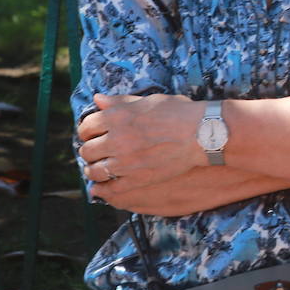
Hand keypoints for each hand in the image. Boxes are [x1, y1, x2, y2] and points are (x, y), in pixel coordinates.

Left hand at [78, 93, 202, 198]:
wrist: (202, 134)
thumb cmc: (179, 113)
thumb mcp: (148, 101)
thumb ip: (120, 101)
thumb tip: (98, 99)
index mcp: (118, 117)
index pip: (87, 126)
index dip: (88, 131)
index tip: (94, 134)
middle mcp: (117, 139)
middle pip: (87, 150)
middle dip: (90, 151)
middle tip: (98, 152)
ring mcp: (126, 161)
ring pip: (95, 171)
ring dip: (93, 170)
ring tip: (99, 169)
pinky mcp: (138, 178)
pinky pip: (111, 188)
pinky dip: (103, 190)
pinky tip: (102, 188)